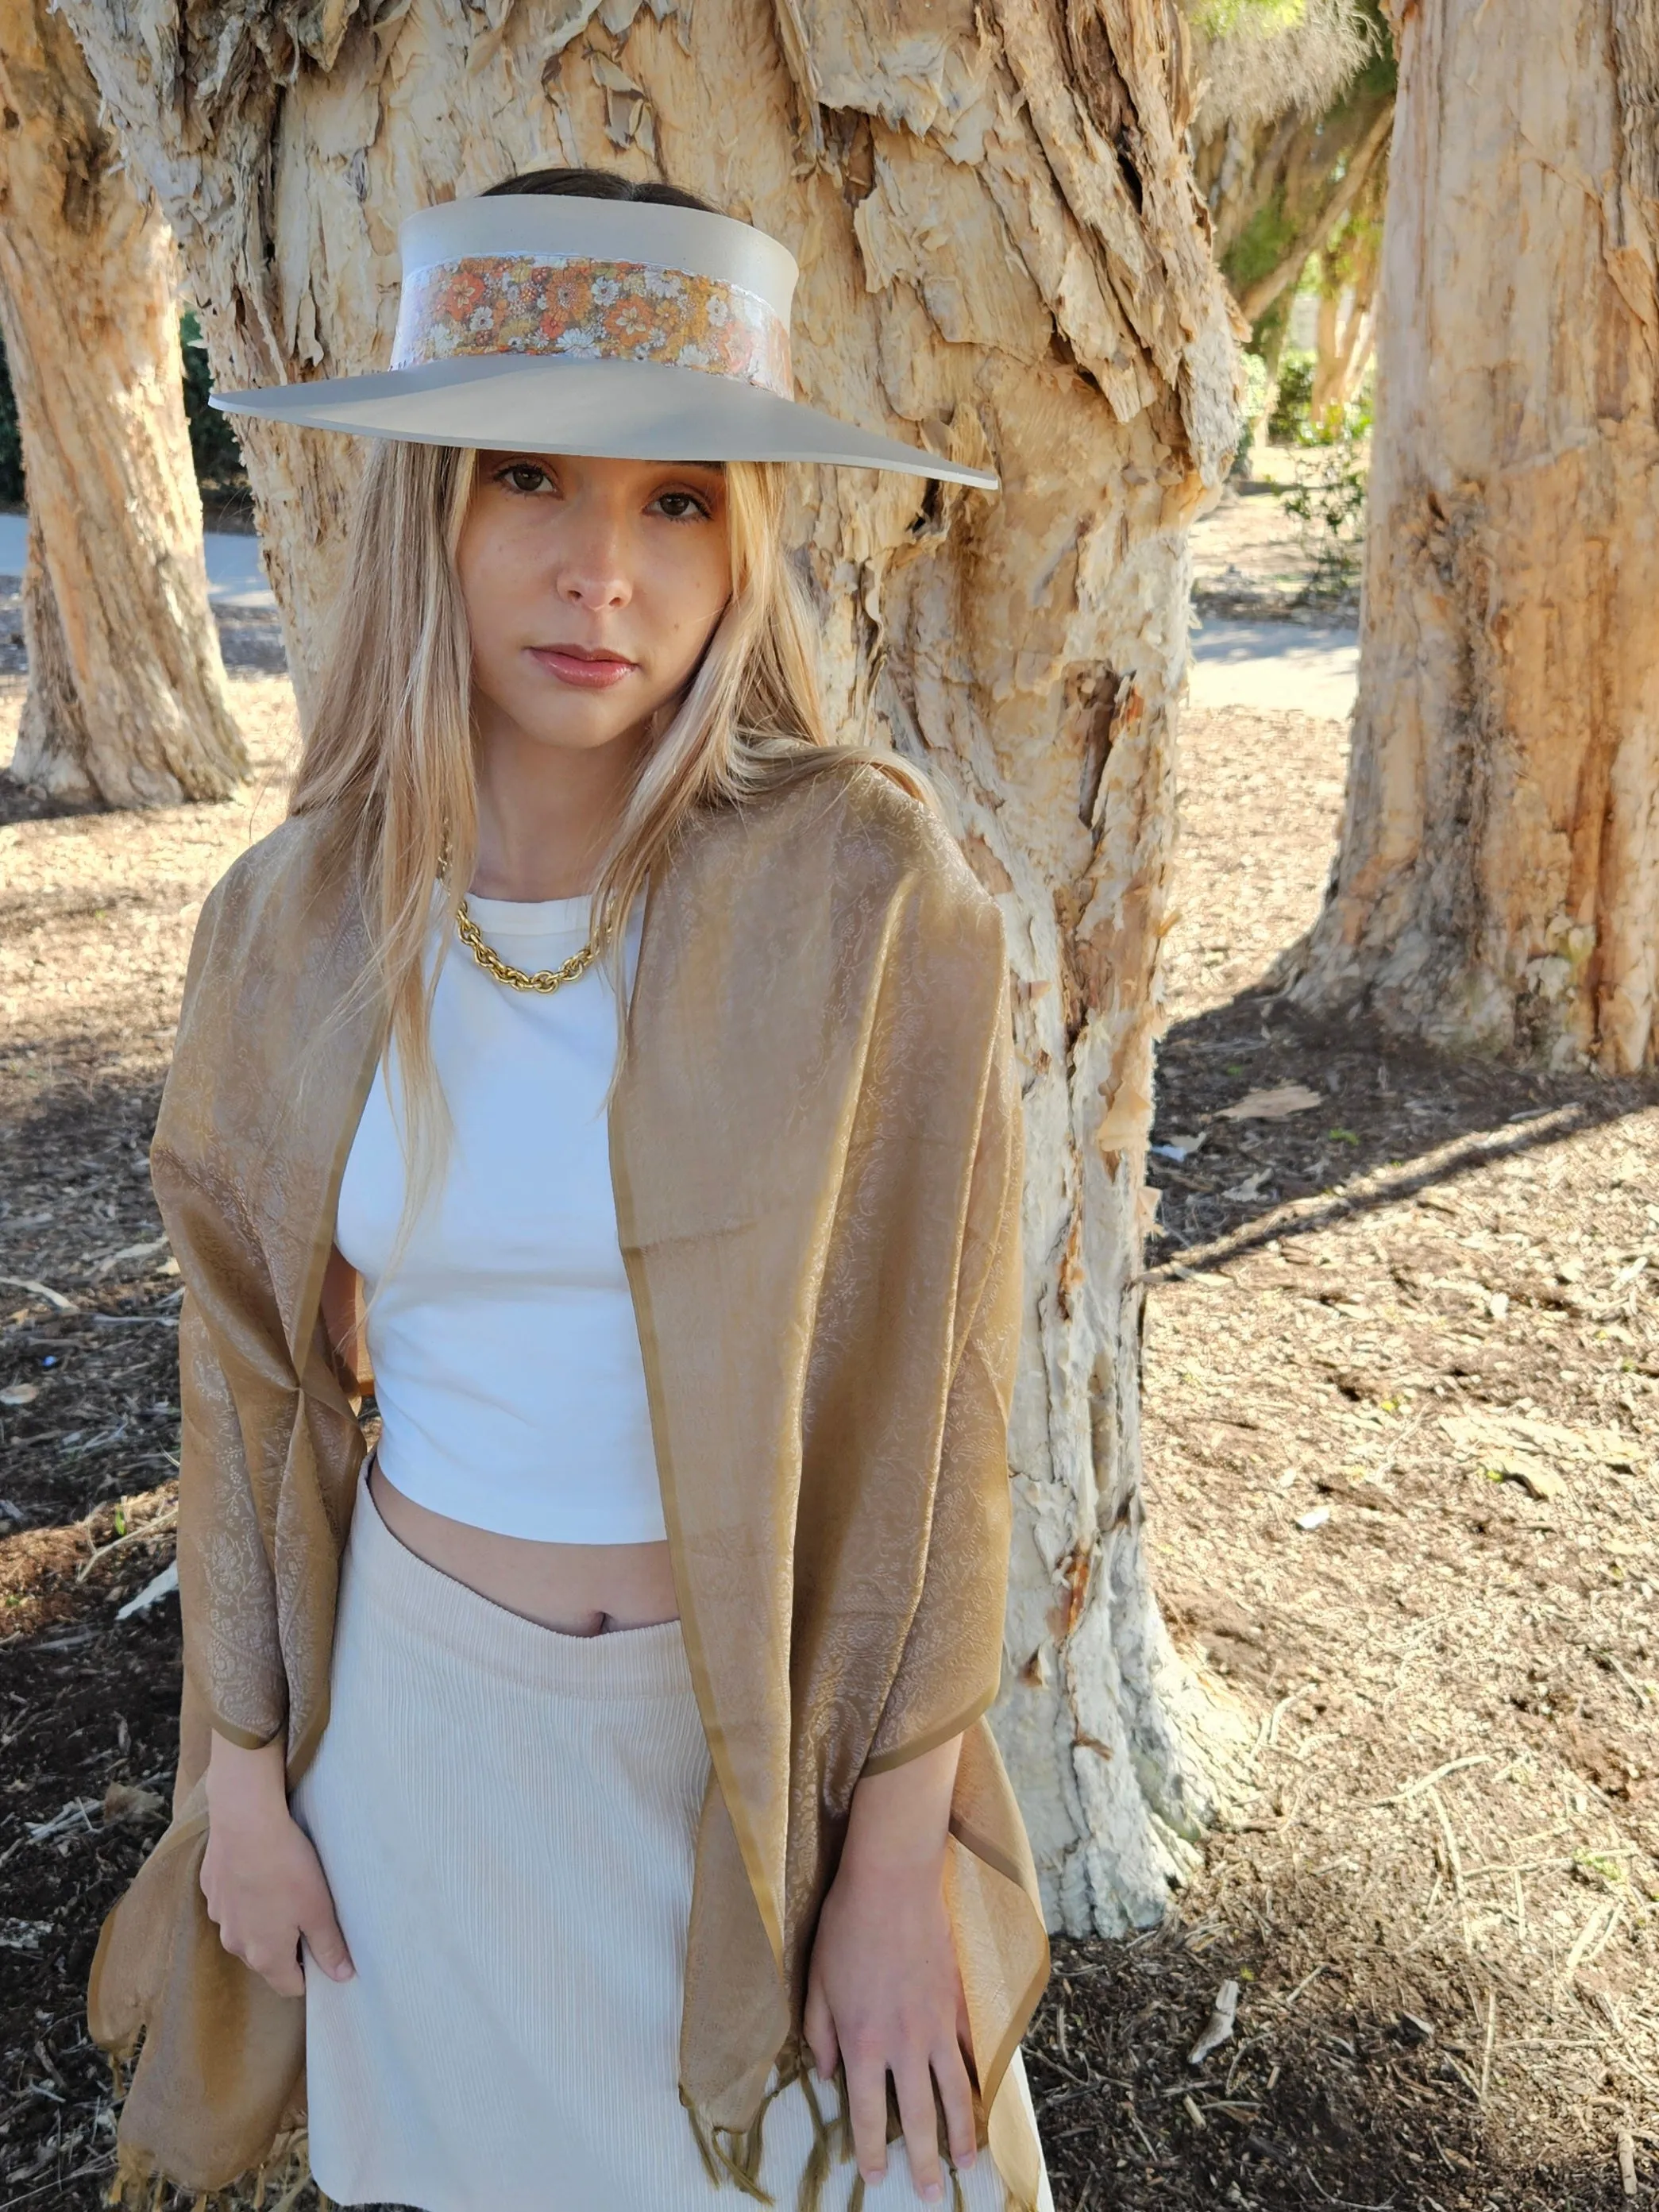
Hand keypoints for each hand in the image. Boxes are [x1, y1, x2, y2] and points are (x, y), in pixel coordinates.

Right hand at [201, 1731, 353, 1998]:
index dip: (309, 1974)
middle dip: (288, 1946)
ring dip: (265, 1921)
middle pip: (267, 1959)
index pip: (289, 1986)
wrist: (244, 1822)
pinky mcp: (212, 1891)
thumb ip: (330, 1947)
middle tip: (309, 1913)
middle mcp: (236, 1944)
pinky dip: (248, 1897)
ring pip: (248, 1931)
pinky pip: (234, 1905)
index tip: (323, 1952)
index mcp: (265, 1956)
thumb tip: (342, 1977)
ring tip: (286, 1889)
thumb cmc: (287, 1867)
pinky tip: (263, 1871)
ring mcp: (219, 1918)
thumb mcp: (318, 1909)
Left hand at [803, 1758, 977, 2202]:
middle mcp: (903, 2045)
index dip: (871, 2150)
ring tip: (967, 2164)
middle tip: (932, 2194)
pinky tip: (985, 2100)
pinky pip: (973, 2051)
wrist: (891, 1884)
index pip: (866, 2113)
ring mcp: (937, 2026)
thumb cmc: (845, 1929)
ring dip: (962, 2133)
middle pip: (918, 2117)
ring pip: (954, 2093)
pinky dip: (981, 2080)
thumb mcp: (816, 1983)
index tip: (877, 2177)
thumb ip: (821, 2034)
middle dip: (924, 2161)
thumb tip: (830, 2074)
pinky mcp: (959, 2003)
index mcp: (862, 2044)